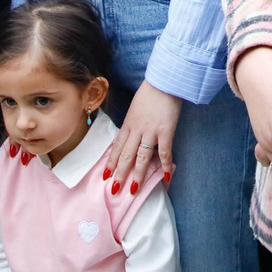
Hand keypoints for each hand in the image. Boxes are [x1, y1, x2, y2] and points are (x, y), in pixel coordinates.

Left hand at [107, 80, 181, 194]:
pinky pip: (164, 152)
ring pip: (141, 157)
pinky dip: (164, 166)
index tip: (105, 176)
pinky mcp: (166, 131)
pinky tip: (165, 177)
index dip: (111, 162)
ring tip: (134, 189)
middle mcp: (137, 130)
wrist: (164, 81)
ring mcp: (151, 132)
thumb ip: (133, 122)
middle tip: (114, 190)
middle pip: (126, 156)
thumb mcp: (136, 108)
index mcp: (128, 124)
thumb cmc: (151, 92)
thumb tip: (132, 135)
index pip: (117, 147)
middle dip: (119, 174)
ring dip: (137, 175)